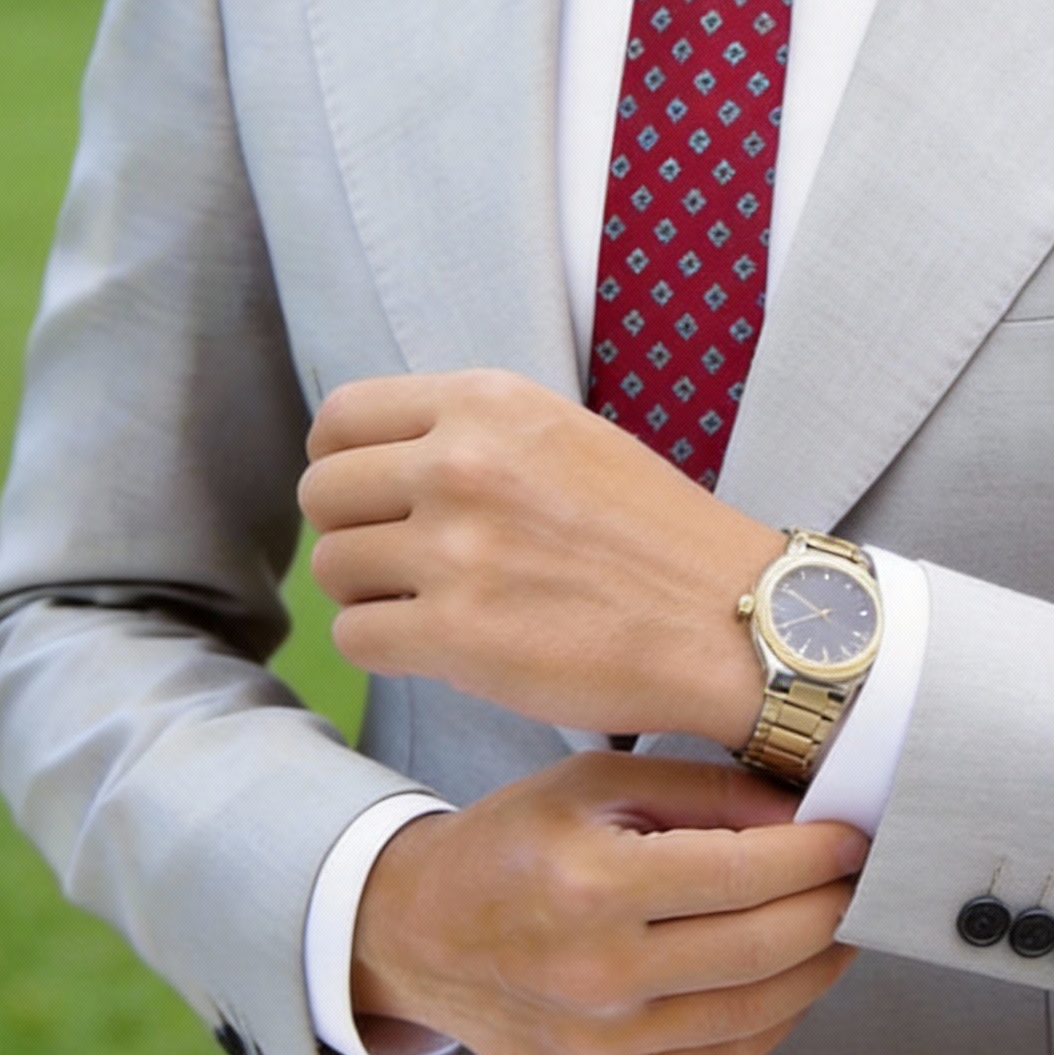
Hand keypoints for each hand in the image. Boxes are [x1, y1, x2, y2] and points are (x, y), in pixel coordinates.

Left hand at [299, 369, 778, 745]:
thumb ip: (474, 435)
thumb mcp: (567, 438)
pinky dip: (389, 650)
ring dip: (371, 594)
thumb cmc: (656, 538)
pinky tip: (443, 648)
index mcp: (489, 404)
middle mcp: (463, 464)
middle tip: (406, 563)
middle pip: (322, 493)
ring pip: (333, 568)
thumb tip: (376, 459)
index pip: (340, 417)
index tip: (371, 496)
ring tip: (435, 606)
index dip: (342, 461)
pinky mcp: (457, 634)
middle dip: (353, 531)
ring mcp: (456, 549)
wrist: (732, 621)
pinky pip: (357, 638)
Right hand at [352, 753, 867, 1054]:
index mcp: (593, 884)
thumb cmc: (514, 844)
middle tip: (864, 877)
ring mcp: (602, 1043)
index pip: (747, 873)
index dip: (821, 854)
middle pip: (766, 947)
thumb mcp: (597, 783)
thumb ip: (707, 794)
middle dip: (834, 908)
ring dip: (820, 964)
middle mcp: (599, 973)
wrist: (419, 935)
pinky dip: (778, 1015)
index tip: (857, 835)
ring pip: (758, 1011)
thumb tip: (808, 816)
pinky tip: (794, 974)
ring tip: (840, 921)